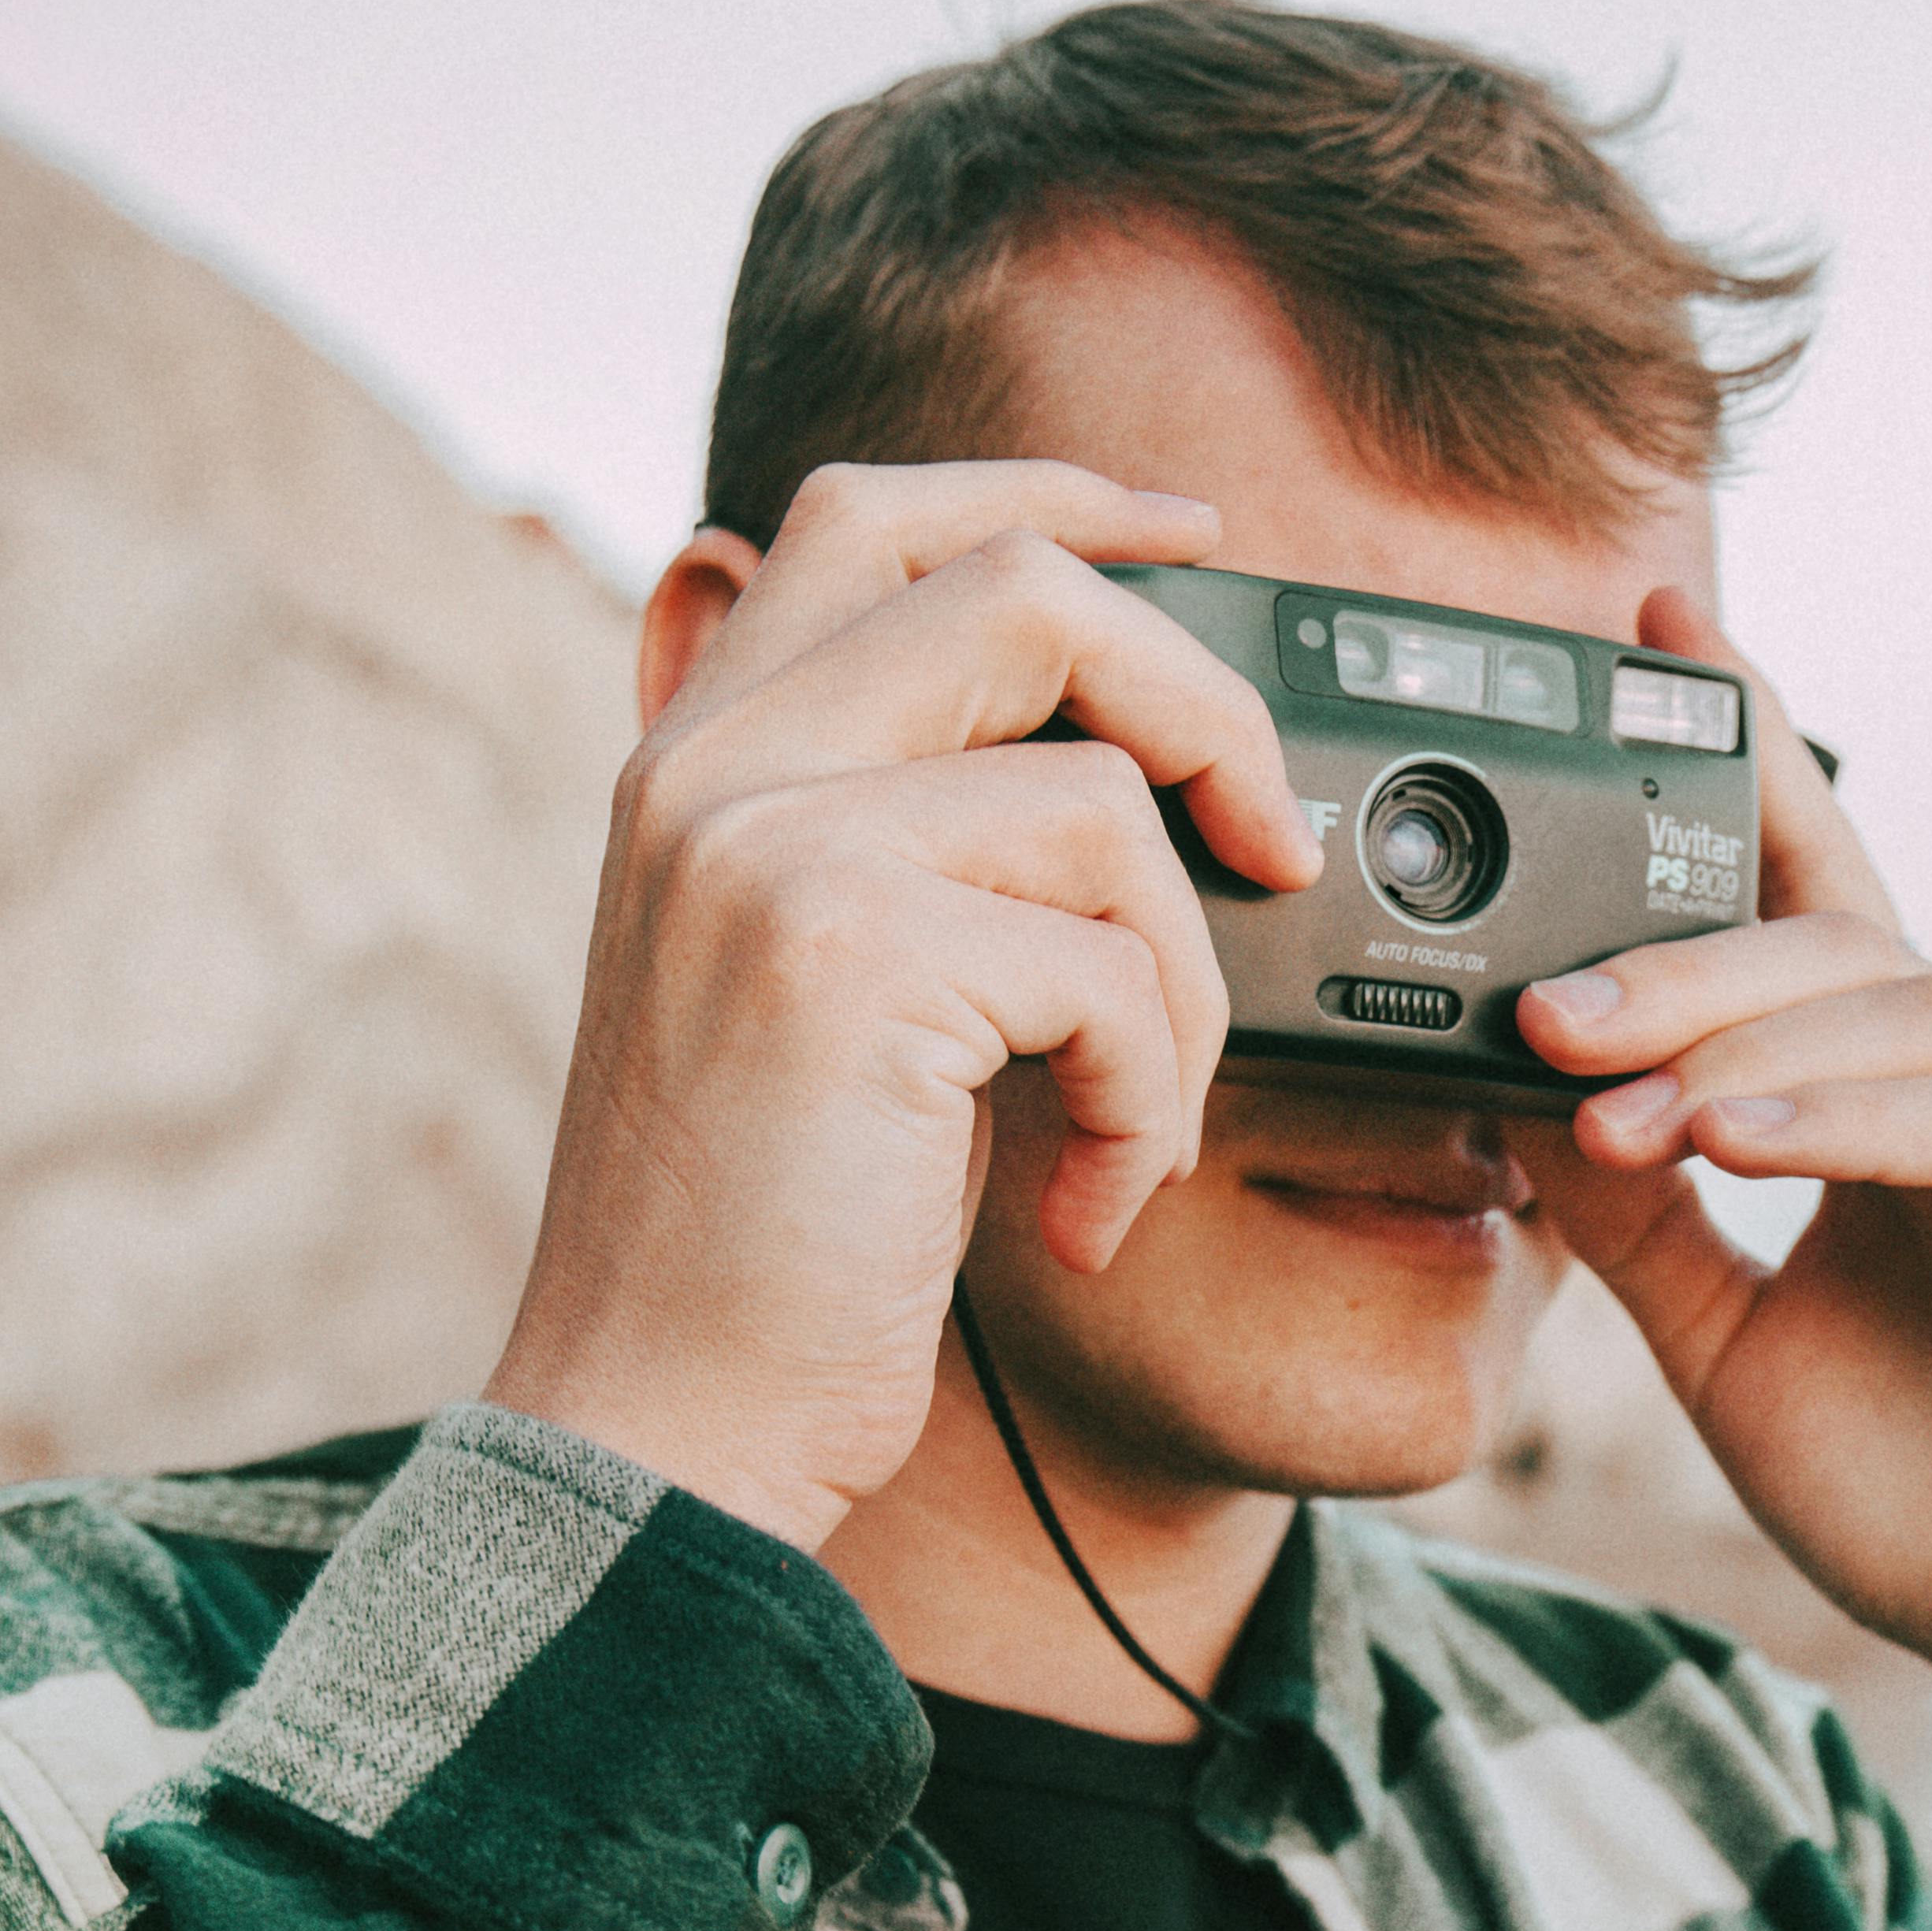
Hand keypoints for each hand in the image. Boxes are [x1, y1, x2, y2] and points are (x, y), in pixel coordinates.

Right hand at [483, 464, 1318, 1546]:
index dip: (1058, 502)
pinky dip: (1151, 1103)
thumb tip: (1133, 777)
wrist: (660, 1429)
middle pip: (1027, 596)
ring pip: (1105, 805)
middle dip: (1203, 715)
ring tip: (1131, 1130)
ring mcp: (764, 846)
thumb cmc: (764, 1254)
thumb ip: (909, 850)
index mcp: (696, 761)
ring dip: (1181, 993)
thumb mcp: (821, 1000)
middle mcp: (709, 770)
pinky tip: (1088, 1209)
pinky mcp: (845, 955)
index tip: (1198, 543)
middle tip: (1271, 857)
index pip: (879, 516)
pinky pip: (1114, 966)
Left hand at [1513, 593, 1931, 1841]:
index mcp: (1905, 1093)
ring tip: (1607, 1089)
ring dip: (1742, 1041)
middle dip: (1675, 958)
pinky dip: (1848, 1122)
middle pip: (1837, 945)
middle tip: (1534, 1005)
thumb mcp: (1723, 1340)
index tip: (1647, 630)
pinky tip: (1736, 1140)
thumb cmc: (1915, 1492)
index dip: (1746, 751)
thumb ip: (1639, 1215)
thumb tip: (1522, 1095)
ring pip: (1906, 1015)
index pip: (1819, 886)